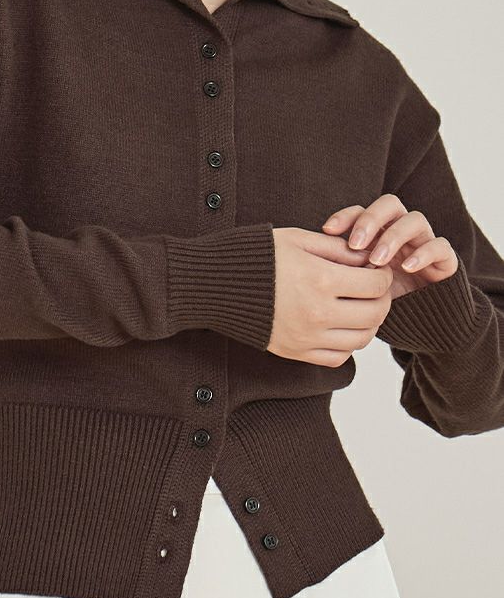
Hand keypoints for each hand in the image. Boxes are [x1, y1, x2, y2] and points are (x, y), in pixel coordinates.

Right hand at [268, 227, 392, 367]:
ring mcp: (307, 337)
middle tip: (374, 287)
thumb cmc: (256, 255)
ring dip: (369, 322)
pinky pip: (338, 357)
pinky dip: (348, 343)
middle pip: (374, 314)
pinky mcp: (295, 352)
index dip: (382, 275)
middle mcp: (317, 313)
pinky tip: (340, 325)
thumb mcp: (297, 240)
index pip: (375, 284)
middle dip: (382, 299)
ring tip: (359, 306)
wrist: (215, 285)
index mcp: (320, 279)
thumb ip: (336, 248)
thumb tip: (367, 257)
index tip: (376, 268)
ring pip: (361, 339)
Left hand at [321, 194, 457, 298]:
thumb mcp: (357, 284)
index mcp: (378, 232)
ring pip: (414, 220)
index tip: (327, 230)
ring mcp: (424, 242)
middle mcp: (401, 230)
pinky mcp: (445, 259)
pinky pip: (439, 246)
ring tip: (376, 261)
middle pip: (389, 204)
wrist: (422, 321)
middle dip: (370, 220)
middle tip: (355, 244)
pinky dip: (423, 254)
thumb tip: (309, 263)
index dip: (346, 216)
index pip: (361, 210)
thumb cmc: (381, 300)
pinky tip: (406, 267)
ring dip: (393, 237)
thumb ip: (341, 269)